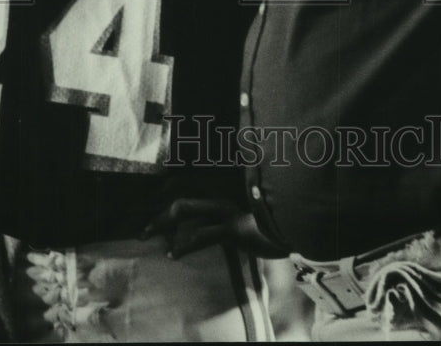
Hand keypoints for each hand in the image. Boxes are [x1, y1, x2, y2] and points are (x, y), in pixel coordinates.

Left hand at [144, 198, 285, 258]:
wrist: (297, 225)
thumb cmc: (275, 221)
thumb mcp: (253, 213)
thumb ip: (237, 210)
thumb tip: (227, 213)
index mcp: (226, 191)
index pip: (190, 185)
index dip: (169, 193)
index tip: (154, 207)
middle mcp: (224, 195)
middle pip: (182, 197)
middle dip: (159, 213)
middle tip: (143, 229)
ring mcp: (228, 211)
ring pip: (185, 209)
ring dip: (162, 222)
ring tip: (146, 234)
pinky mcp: (233, 229)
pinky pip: (202, 235)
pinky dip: (183, 245)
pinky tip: (173, 254)